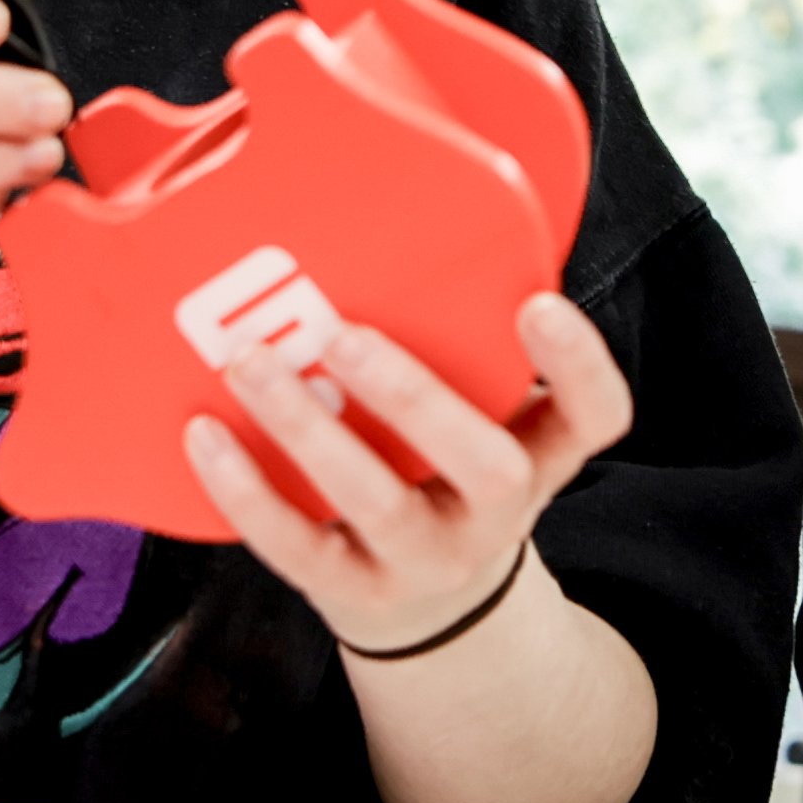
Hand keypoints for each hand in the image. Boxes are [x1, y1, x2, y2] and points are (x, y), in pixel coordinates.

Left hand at [183, 291, 632, 656]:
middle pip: (488, 468)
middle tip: (343, 333)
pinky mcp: (353, 589)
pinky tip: (205, 431)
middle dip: (416, 399)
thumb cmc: (443, 465)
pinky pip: (295, 547)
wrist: (426, 601)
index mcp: (542, 451)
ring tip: (251, 362)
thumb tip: (396, 201)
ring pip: (377, 504)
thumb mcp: (484, 411)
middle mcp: (498, 512)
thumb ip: (464, 337)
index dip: (579, 365)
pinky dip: (246, 490)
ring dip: (309, 430)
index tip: (538, 302)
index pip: (596, 416)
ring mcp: (426, 559)